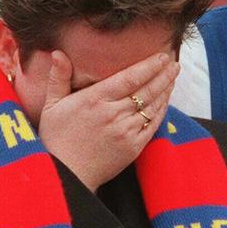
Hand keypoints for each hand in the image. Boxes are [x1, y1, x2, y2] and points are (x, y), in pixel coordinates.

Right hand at [38, 50, 178, 190]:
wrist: (67, 175)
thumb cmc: (57, 139)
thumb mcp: (52, 106)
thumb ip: (58, 77)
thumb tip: (57, 52)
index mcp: (95, 100)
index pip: (130, 77)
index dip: (149, 66)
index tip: (162, 56)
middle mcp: (113, 114)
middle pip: (146, 90)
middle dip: (163, 74)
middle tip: (174, 63)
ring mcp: (126, 131)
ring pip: (152, 106)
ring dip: (165, 90)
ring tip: (173, 77)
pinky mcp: (133, 147)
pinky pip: (152, 124)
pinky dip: (161, 111)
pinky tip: (165, 101)